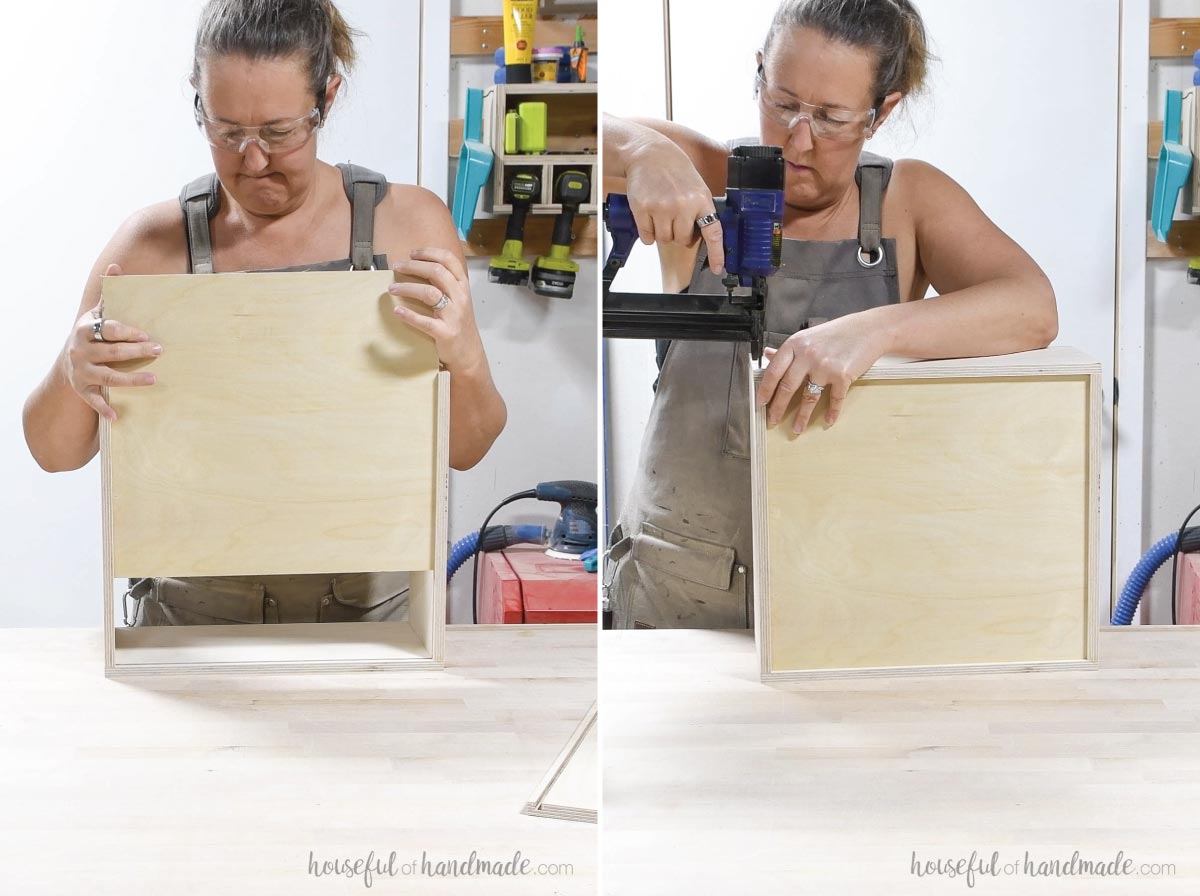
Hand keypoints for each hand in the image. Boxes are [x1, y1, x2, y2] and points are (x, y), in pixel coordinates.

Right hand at [64, 264, 160, 420]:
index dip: (128, 332)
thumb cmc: (91, 334)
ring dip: (131, 379)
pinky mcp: (83, 389)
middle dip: (136, 352)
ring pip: (108, 376)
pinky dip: (105, 409)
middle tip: (159, 351)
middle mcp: (82, 351)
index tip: (147, 335)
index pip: (109, 330)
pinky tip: (118, 416)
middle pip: (112, 352)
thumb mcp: (96, 314)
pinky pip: (94, 400)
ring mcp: (82, 371)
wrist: (68, 362)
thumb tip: (116, 266)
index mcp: (86, 330)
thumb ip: (108, 293)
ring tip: (153, 379)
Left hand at [388, 248, 487, 373]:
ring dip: (407, 288)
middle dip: (413, 266)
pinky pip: (425, 322)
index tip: (412, 253)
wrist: (469, 354)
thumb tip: (418, 267)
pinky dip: (409, 315)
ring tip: (392, 288)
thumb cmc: (458, 324)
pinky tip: (397, 311)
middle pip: (437, 272)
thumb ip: (445, 284)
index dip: (429, 253)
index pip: (449, 260)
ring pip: (429, 293)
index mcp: (463, 286)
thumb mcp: (457, 299)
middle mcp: (461, 297)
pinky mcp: (446, 333)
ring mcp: (454, 315)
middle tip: (397, 266)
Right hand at [626, 137, 725, 272]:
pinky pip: (648, 237)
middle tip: (674, 217)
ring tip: (661, 213)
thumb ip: (699, 210)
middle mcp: (683, 205)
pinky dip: (648, 232)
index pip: (713, 232)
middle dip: (678, 234)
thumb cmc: (673, 169)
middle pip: (682, 240)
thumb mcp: (696, 186)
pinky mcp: (644, 209)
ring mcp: (662, 207)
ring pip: (664, 240)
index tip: (718, 268)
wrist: (649, 153)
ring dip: (662, 233)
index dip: (716, 253)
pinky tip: (649, 216)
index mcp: (701, 199)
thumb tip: (699, 237)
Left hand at [756, 314, 887, 433]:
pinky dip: (832, 412)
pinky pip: (834, 399)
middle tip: (772, 421)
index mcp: (795, 344)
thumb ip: (789, 349)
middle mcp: (807, 355)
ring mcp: (825, 366)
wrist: (869, 329)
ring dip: (802, 417)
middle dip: (778, 408)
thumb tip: (768, 354)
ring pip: (808, 397)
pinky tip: (828, 421)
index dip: (765, 389)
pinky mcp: (843, 375)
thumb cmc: (838, 333)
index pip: (773, 371)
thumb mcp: (808, 337)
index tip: (760, 403)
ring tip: (797, 429)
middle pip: (787, 387)